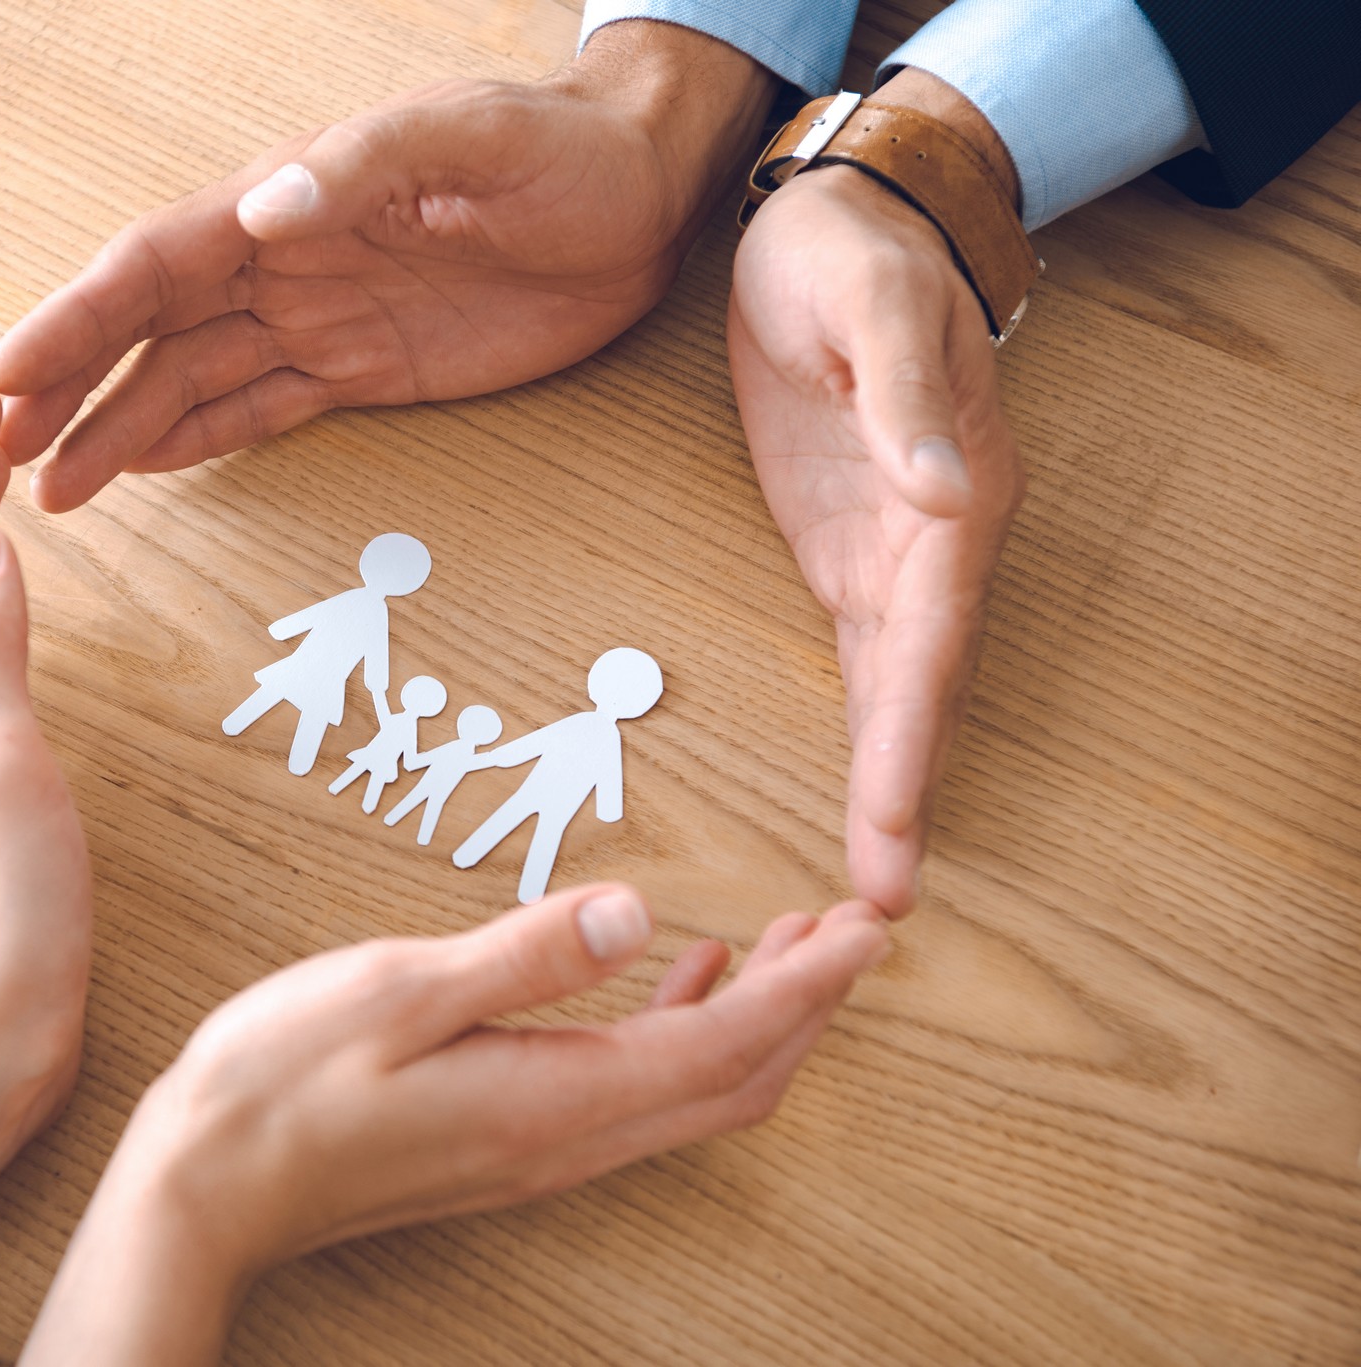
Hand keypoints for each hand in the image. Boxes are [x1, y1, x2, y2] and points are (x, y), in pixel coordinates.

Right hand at [0, 21, 774, 511]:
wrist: (641, 197)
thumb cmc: (558, 148)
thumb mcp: (467, 138)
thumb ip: (361, 169)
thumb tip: (257, 212)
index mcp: (286, 201)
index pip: (150, 266)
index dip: (73, 320)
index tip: (4, 375)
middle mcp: (281, 263)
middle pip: (148, 331)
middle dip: (70, 386)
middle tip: (3, 452)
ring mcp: (318, 321)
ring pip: (192, 382)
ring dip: (119, 431)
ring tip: (53, 491)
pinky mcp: (363, 371)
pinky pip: (261, 408)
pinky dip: (200, 440)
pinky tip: (144, 469)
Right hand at [21, 886, 887, 1364]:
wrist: (209, 1188)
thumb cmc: (281, 1084)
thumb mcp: (397, 990)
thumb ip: (526, 953)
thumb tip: (641, 911)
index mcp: (554, 1098)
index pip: (723, 1044)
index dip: (809, 989)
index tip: (870, 931)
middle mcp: (565, 1140)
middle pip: (733, 1082)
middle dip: (806, 1008)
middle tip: (849, 931)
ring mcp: (539, 1153)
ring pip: (691, 1095)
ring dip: (753, 1023)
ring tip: (782, 945)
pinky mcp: (510, 1146)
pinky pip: (637, 1098)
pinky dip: (685, 1037)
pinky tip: (667, 978)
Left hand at [726, 73, 1027, 916]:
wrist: (837, 219)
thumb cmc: (852, 252)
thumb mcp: (870, 303)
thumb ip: (903, 400)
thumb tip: (943, 494)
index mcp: (951, 492)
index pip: (930, 637)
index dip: (910, 735)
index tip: (894, 822)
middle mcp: (936, 537)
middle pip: (920, 684)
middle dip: (905, 790)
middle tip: (886, 900)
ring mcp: (892, 547)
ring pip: (894, 683)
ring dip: (890, 775)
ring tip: (879, 874)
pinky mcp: (846, 544)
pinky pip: (860, 650)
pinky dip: (866, 723)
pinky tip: (867, 784)